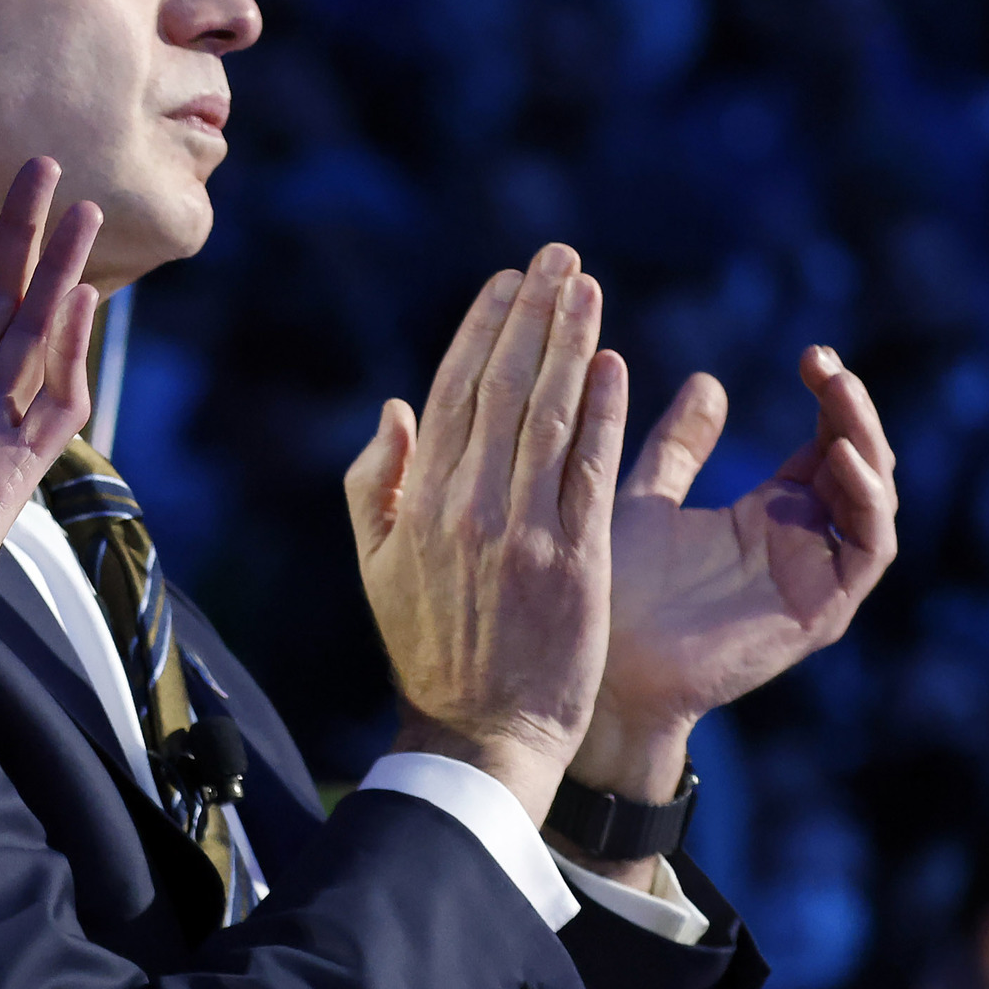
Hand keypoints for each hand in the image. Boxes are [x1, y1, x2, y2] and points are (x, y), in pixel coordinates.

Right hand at [343, 246, 628, 824]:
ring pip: (549, 416)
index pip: (452, 394)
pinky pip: (590, 469)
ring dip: (570, 342)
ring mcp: (524, 532)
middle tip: (558, 257)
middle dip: (532, 314)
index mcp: (418, 504)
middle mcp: (468, 508)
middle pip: (504, 389)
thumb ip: (374, 484)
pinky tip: (614, 363)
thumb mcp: (375, 567)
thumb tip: (395, 407)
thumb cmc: (428, 649)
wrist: (481, 731)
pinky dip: (603, 411)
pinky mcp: (576, 559)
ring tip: (586, 286)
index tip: (506, 280)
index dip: (481, 330)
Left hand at [573, 344, 899, 797]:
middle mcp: (803, 543)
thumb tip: (708, 380)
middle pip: (860, 465)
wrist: (599, 667)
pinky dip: (866, 503)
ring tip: (841, 397)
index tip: (811, 355)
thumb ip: (679, 448)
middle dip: (852, 411)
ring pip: (875, 502)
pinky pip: (869, 552)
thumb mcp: (644, 500)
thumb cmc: (613, 591)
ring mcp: (816, 578)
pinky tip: (841, 460)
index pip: (826, 444)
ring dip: (867, 444)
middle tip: (829, 366)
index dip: (830, 398)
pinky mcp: (822, 613)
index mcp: (770, 514)